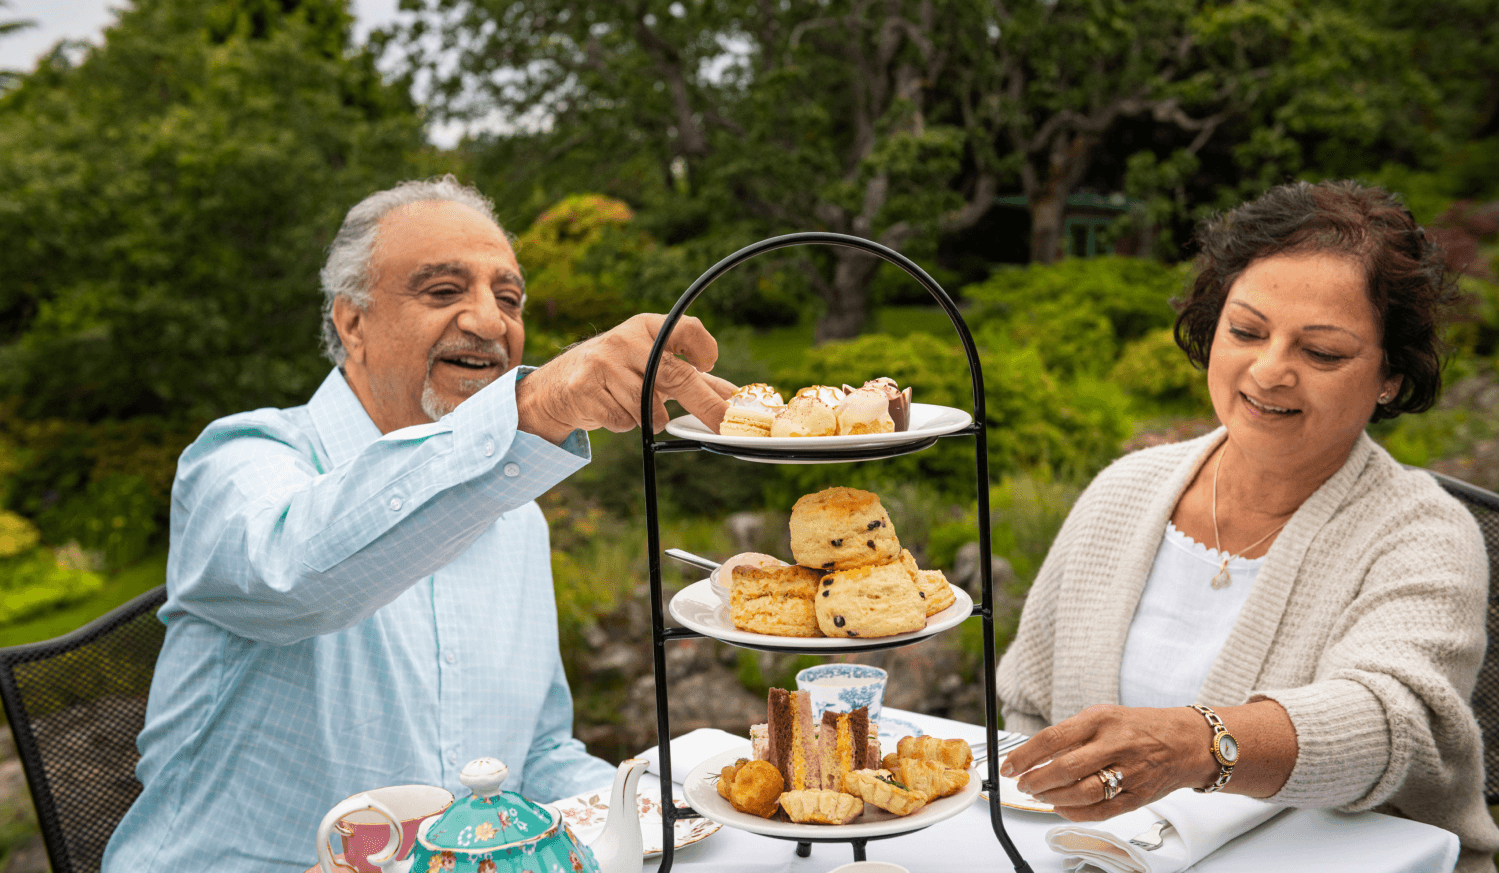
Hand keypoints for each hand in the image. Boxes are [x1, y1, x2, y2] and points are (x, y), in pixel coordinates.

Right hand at [515, 313, 736, 442]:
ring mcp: (603, 364)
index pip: (687, 328)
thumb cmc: (616, 376)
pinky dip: (625, 424)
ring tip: (636, 408)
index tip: (709, 365)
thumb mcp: (650, 365)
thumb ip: (692, 377)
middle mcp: (625, 340)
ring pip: (649, 408)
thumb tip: (736, 397)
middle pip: (676, 376)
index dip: (704, 348)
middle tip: (724, 425)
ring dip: (650, 418)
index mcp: (645, 327)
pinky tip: (613, 410)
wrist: (555, 388)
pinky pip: (624, 421)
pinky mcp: (586, 389)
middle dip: (706, 406)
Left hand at [999, 704, 1215, 821]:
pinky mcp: (1138, 796)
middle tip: (1022, 784)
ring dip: (1052, 798)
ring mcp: (1129, 772)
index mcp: (1101, 720)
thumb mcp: (1103, 716)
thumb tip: (1035, 755)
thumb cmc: (1138, 727)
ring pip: (1082, 793)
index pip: (1053, 739)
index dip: (1025, 756)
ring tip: (1038, 795)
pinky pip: (1101, 811)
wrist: (1185, 741)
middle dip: (1036, 780)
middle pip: (1065, 768)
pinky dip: (1075, 813)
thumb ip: (1072, 734)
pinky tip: (1061, 808)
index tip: (1009, 765)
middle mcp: (1115, 745)